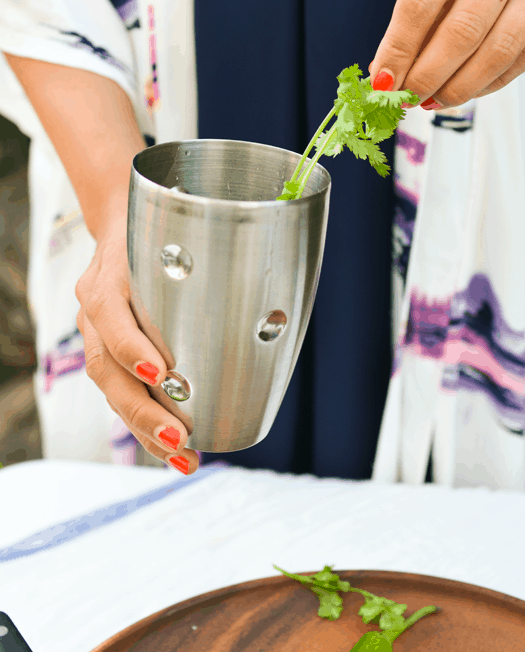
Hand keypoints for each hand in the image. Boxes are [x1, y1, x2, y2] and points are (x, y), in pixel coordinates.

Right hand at [75, 213, 199, 474]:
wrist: (124, 222)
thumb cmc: (162, 230)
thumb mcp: (178, 232)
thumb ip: (210, 262)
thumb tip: (275, 300)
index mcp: (109, 275)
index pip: (110, 313)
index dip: (131, 347)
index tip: (161, 373)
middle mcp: (95, 309)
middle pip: (106, 368)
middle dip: (143, 409)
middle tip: (181, 438)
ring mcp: (94, 334)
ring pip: (111, 391)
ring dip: (145, 429)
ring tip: (183, 458)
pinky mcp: (106, 353)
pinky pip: (121, 395)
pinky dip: (145, 426)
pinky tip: (174, 449)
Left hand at [369, 0, 524, 106]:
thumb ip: (422, 11)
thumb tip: (389, 74)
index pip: (421, 0)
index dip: (399, 50)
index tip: (382, 83)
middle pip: (462, 31)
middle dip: (429, 76)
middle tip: (409, 99)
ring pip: (500, 50)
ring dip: (460, 87)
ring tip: (436, 100)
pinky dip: (493, 81)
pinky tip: (471, 88)